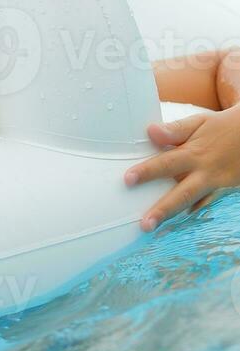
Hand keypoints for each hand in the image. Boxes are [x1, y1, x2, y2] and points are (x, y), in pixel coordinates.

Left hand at [124, 104, 239, 230]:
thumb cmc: (220, 128)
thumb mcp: (199, 122)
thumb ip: (175, 130)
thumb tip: (151, 131)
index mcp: (194, 153)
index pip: (166, 163)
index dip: (147, 172)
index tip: (128, 180)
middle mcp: (204, 172)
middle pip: (182, 194)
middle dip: (163, 210)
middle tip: (145, 224)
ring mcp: (214, 185)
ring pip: (193, 203)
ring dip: (173, 216)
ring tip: (154, 228)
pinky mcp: (222, 192)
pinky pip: (205, 206)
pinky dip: (192, 215)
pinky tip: (175, 225)